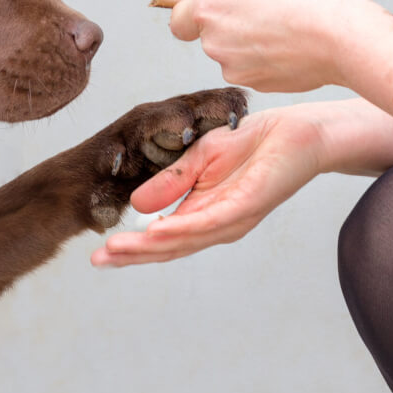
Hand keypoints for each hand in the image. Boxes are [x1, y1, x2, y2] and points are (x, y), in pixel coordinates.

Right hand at [91, 107, 322, 266]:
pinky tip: (155, 230)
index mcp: (204, 214)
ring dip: (148, 246)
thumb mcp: (199, 157)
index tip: (100, 253)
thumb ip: (171, 181)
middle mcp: (217, 225)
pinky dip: (180, 228)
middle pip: (169, 247)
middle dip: (132, 255)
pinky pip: (208, 221)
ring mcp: (232, 219)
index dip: (132, 247)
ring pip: (185, 239)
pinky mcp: (246, 205)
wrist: (294, 131)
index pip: (163, 238)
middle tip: (98, 260)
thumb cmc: (251, 143)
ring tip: (117, 249)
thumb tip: (136, 205)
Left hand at [168, 0, 383, 92]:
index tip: (207, 11)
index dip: (190, 14)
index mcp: (210, 9)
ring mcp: (235, 68)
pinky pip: (254, 69)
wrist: (341, 37)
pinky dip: (266, 60)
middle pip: (211, 35)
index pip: (178, 20)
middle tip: (264, 11)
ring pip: (233, 54)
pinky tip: (292, 47)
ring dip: (249, 44)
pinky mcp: (257, 85)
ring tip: (284, 29)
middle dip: (229, 25)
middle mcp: (215, 43)